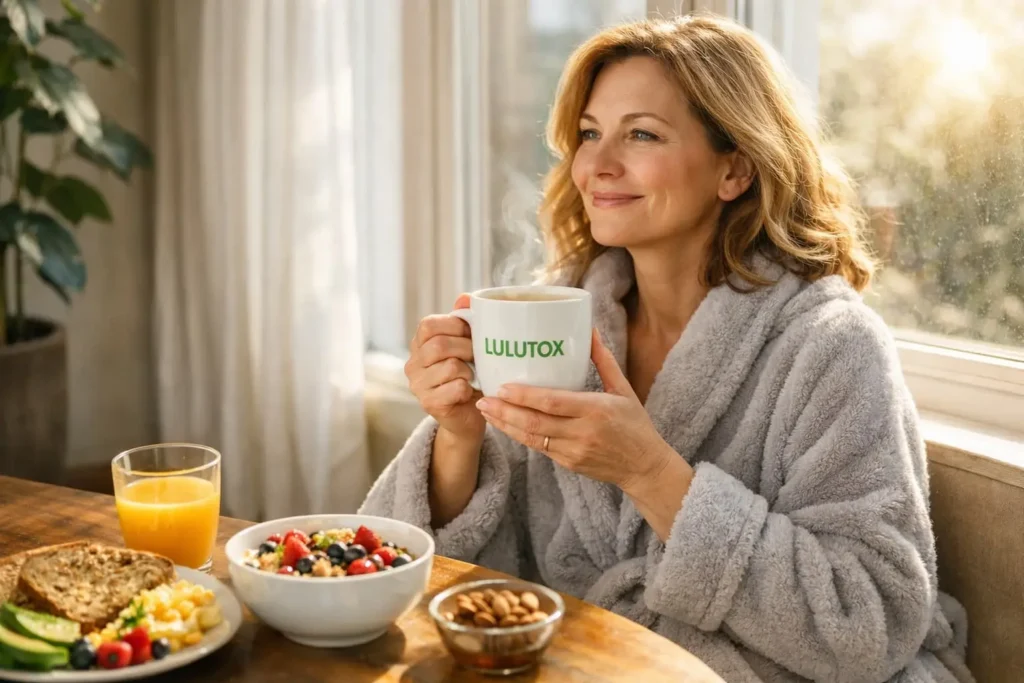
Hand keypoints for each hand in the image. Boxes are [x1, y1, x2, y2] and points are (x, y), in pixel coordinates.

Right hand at [405, 294, 484, 441]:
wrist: (468, 415)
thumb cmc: (470, 375)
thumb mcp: (467, 345)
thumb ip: (463, 320)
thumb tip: (464, 298)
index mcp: (419, 344)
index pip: (429, 325)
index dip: (455, 326)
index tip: (471, 334)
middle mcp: (412, 364)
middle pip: (439, 345)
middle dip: (466, 348)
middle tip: (478, 356)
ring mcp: (418, 386)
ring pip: (450, 366)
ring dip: (470, 370)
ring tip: (473, 375)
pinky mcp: (429, 404)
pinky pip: (456, 388)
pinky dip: (469, 388)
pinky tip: (469, 392)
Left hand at [476, 328, 681, 492]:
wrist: (645, 467)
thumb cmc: (635, 424)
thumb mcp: (623, 389)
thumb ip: (604, 361)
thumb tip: (589, 330)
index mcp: (596, 411)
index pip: (553, 403)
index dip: (525, 396)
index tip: (503, 386)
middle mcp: (582, 433)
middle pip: (535, 423)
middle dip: (505, 411)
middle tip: (483, 398)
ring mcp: (573, 451)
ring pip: (531, 438)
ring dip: (505, 425)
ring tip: (485, 410)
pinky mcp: (568, 463)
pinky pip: (538, 448)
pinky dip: (518, 435)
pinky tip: (504, 424)